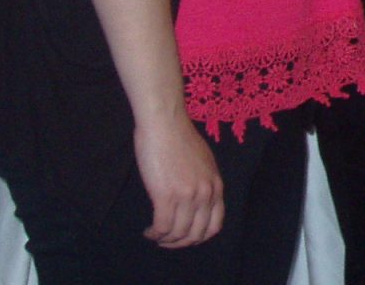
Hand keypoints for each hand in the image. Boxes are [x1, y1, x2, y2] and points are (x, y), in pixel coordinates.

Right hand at [133, 110, 222, 246]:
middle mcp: (205, 193)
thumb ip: (204, 183)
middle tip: (166, 240)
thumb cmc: (179, 138)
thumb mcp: (203, 162)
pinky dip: (154, 233)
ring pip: (178, 233)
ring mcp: (187, 196)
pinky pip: (162, 227)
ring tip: (155, 235)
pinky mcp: (166, 196)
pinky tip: (148, 231)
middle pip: (196, 234)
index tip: (185, 237)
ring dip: (165, 239)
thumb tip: (197, 203)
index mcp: (215, 185)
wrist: (164, 123)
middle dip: (180, 242)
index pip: (214, 225)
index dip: (198, 237)